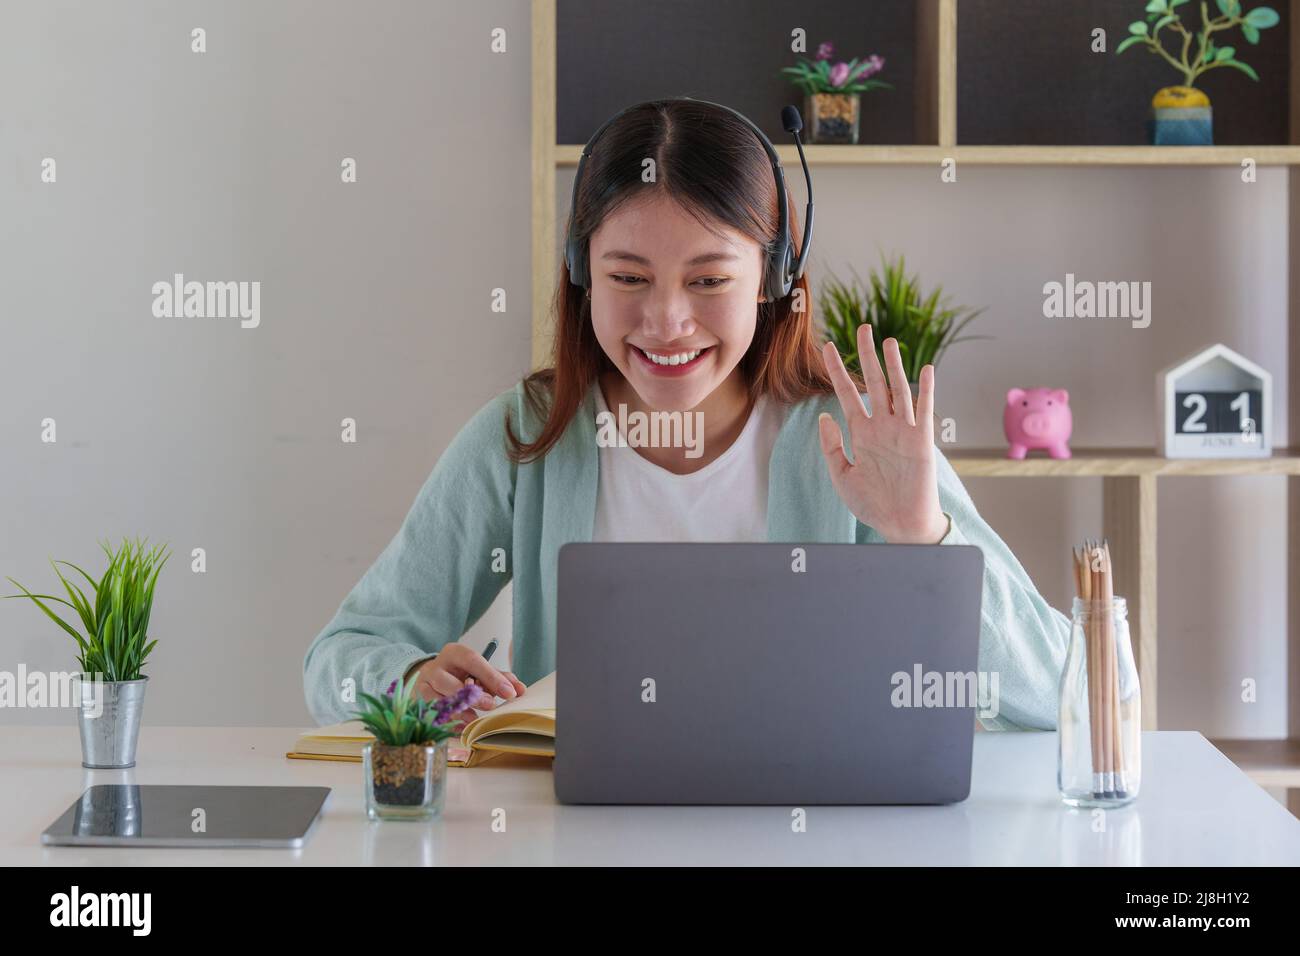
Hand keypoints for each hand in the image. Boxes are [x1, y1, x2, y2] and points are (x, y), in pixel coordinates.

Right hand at [405, 643, 525, 727]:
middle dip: (472, 696)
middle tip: (490, 706)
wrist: (432, 677)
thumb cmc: (461, 674)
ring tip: (474, 720)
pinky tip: (461, 727)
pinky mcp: (417, 701)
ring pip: (437, 699)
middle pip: (450, 681)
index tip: (509, 693)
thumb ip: (500, 678)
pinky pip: (431, 714)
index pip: (472, 660)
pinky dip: (447, 721)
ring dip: (458, 711)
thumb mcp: (480, 671)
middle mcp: (435, 666)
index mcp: (454, 653)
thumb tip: (519, 690)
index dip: (491, 677)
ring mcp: (423, 684)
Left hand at [817, 327, 946, 543]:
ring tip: (888, 341)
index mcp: (862, 433)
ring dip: (894, 365)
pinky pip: (924, 410)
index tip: (827, 347)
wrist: (900, 525)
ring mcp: (903, 431)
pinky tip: (926, 369)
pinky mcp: (922, 441)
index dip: (837, 370)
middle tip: (862, 328)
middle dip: (867, 355)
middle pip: (874, 382)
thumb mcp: (842, 476)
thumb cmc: (872, 504)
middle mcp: (882, 426)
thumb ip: (832, 447)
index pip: (847, 393)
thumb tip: (824, 417)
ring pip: (898, 390)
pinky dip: (926, 390)